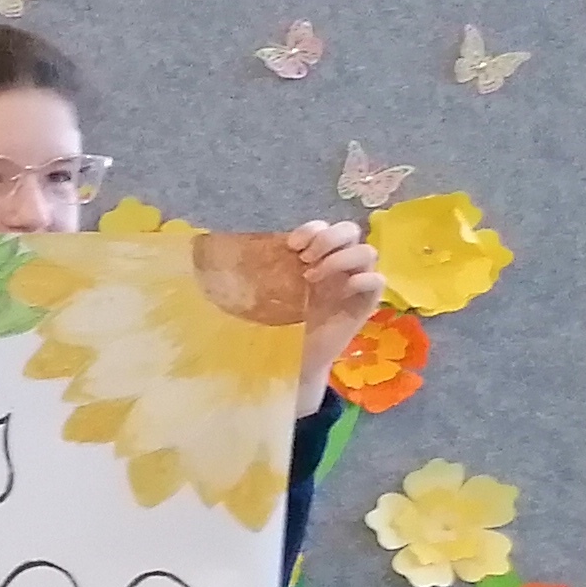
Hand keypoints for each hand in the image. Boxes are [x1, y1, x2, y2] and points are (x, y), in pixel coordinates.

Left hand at [282, 217, 388, 410]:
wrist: (293, 359)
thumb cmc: (280, 324)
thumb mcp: (269, 292)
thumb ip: (264, 268)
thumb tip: (208, 244)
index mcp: (319, 259)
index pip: (327, 227)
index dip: (313, 228)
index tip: (291, 245)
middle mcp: (340, 267)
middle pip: (352, 230)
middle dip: (329, 238)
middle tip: (305, 258)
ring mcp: (355, 284)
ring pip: (368, 251)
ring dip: (341, 258)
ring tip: (313, 277)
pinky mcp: (365, 305)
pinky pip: (378, 280)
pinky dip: (363, 279)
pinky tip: (342, 290)